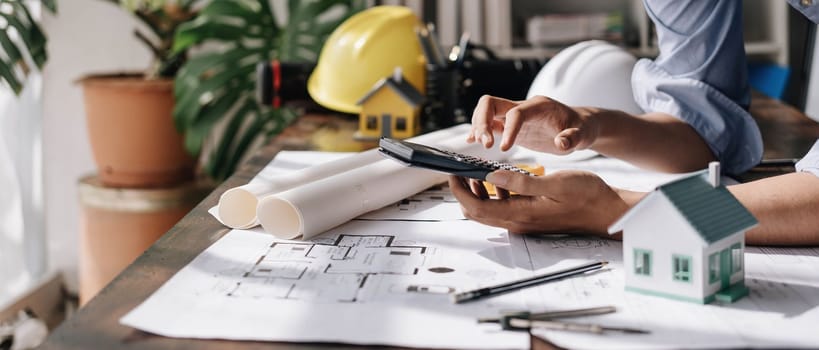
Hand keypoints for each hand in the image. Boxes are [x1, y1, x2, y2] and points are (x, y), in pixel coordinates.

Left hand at [448, 170, 639, 235]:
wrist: (607, 211)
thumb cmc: (587, 195)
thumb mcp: (555, 183)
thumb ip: (521, 181)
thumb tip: (490, 175)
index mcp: (521, 214)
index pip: (475, 207)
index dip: (459, 190)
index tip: (452, 172)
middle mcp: (518, 222)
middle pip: (476, 211)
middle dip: (463, 191)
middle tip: (458, 170)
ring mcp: (524, 221)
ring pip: (488, 209)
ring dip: (477, 191)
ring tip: (476, 170)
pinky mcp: (530, 217)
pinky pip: (503, 207)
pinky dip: (495, 192)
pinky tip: (501, 177)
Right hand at [466, 95, 599, 153]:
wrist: (580, 125)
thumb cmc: (582, 129)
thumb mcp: (583, 135)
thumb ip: (573, 138)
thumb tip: (561, 142)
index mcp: (539, 106)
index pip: (515, 113)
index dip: (508, 129)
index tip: (503, 149)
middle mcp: (523, 107)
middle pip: (491, 103)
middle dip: (482, 122)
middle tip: (485, 144)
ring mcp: (514, 115)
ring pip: (486, 111)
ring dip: (478, 127)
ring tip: (481, 147)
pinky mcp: (510, 126)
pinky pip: (489, 123)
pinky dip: (478, 131)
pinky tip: (471, 142)